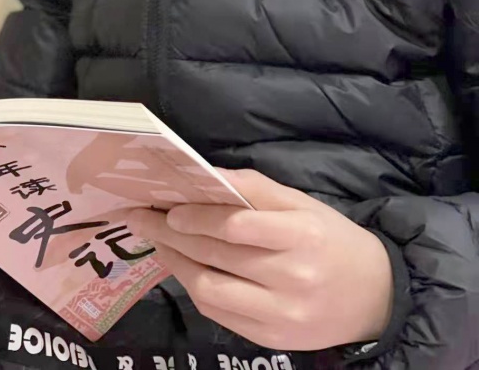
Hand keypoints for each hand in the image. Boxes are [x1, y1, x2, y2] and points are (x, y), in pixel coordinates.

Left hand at [128, 170, 392, 352]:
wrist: (374, 297)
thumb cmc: (332, 239)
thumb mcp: (302, 203)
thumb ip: (255, 188)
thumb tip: (207, 176)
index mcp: (301, 235)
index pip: (237, 226)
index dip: (197, 216)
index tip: (168, 207)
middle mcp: (291, 278)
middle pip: (217, 255)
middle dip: (172, 235)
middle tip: (143, 217)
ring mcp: (280, 315)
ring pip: (210, 289)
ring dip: (176, 263)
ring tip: (156, 242)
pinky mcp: (271, 340)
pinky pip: (219, 314)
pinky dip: (195, 288)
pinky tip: (183, 267)